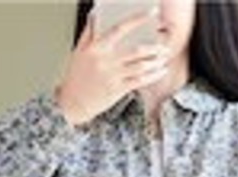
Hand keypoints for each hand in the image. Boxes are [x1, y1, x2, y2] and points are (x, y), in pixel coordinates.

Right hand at [53, 7, 169, 126]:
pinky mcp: (118, 90)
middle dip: (154, 46)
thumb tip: (95, 13)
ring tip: (164, 56)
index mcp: (97, 48)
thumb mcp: (78, 51)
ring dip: (156, 61)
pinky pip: (139, 81)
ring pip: (141, 66)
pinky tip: (160, 71)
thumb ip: (89, 31)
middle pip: (136, 50)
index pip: (120, 28)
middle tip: (164, 44)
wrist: (72, 103)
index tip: (152, 12)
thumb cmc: (75, 77)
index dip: (138, 19)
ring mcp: (113, 76)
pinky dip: (153, 76)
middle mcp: (106, 61)